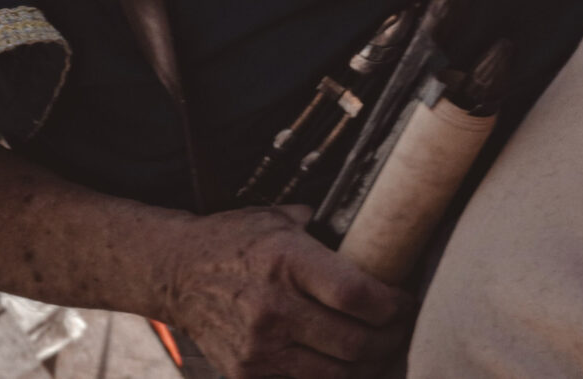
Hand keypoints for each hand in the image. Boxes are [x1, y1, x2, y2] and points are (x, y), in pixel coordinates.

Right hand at [160, 206, 410, 378]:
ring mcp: (258, 348)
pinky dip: (331, 378)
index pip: (355, 295)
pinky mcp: (246, 374)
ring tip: (380, 351)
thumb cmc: (235, 241)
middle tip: (400, 329)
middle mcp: (273, 308)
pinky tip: (346, 365)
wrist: (176, 273)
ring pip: (335, 374)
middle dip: (389, 339)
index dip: (391, 305)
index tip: (406, 302)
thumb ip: (323, 227)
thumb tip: (371, 225)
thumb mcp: (278, 218)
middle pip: (353, 342)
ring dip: (367, 366)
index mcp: (287, 261)